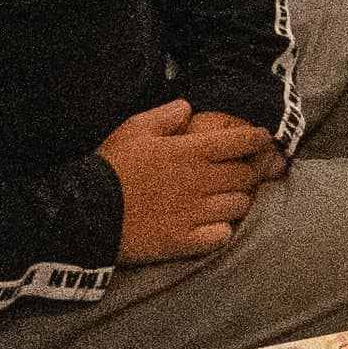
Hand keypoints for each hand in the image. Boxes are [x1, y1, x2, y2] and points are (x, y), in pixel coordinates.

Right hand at [99, 101, 276, 261]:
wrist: (85, 213)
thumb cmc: (110, 168)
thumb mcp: (133, 130)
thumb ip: (165, 115)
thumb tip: (187, 107)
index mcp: (191, 152)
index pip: (243, 142)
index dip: (258, 140)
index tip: (262, 141)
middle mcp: (200, 181)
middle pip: (246, 176)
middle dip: (249, 171)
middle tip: (242, 172)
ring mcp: (194, 213)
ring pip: (239, 206)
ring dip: (238, 200)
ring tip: (226, 198)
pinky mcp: (184, 241)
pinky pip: (221, 236)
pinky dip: (222, 230)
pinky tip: (212, 225)